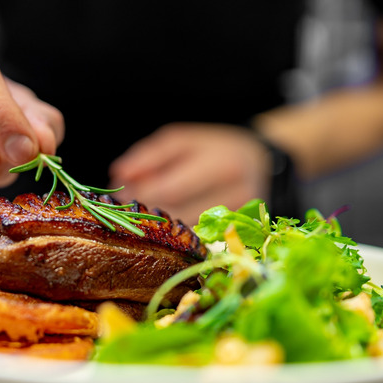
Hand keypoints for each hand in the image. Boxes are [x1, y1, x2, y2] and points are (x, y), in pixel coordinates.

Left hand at [109, 123, 270, 224]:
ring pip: (187, 233)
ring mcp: (241, 220)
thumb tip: (119, 173)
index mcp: (223, 163)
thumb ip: (150, 154)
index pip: (172, 188)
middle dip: (145, 212)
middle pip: (179, 215)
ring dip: (157, 228)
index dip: (140, 194)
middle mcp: (238, 193)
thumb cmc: (216, 149)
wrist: (264, 164)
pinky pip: (197, 242)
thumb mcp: (184, 140)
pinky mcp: (239, 237)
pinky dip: (174, 237)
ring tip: (138, 216)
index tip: (118, 193)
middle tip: (122, 208)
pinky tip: (161, 229)